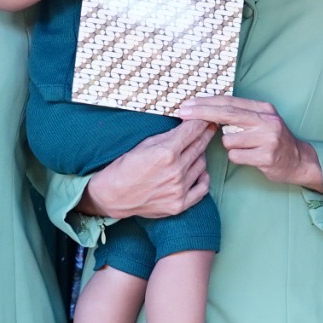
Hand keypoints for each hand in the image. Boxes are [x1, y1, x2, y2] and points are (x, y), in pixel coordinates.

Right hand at [79, 120, 213, 218]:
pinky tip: (199, 171)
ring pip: (202, 165)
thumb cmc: (125, 166)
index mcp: (166, 153)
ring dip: (200, 155)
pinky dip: (203, 178)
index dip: (201, 122)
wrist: (113, 195)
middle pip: (200, 146)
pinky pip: (202, 188)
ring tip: (194, 150)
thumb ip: (168, 136)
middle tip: (209, 127)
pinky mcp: (179, 204)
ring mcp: (179, 189)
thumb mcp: (144, 143)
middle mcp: (176, 171)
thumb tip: (188, 125)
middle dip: (205, 134)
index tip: (206, 117)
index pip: (193, 131)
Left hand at [180, 94, 322, 190]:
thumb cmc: (272, 140)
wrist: (299, 160)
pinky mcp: (266, 156)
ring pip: (228, 140)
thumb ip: (239, 115)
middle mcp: (267, 120)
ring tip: (246, 148)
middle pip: (226, 114)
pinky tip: (250, 158)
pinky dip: (238, 157)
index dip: (206, 102)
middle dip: (201, 113)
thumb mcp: (260, 121)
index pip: (229, 102)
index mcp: (263, 108)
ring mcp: (268, 138)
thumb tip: (206, 110)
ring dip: (230, 146)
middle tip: (182, 113)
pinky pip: (236, 156)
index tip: (187, 104)